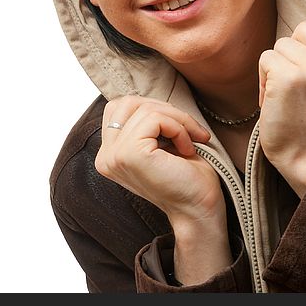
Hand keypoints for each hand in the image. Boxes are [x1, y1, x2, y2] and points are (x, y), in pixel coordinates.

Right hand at [96, 96, 231, 284]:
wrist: (200, 209)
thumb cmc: (188, 177)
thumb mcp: (162, 142)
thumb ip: (147, 122)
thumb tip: (148, 95)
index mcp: (109, 154)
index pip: (120, 106)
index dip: (154, 109)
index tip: (180, 129)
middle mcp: (104, 156)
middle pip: (129, 101)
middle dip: (166, 110)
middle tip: (191, 131)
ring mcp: (113, 156)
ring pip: (145, 108)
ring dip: (177, 120)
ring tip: (189, 142)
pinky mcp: (129, 154)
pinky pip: (155, 118)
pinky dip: (178, 128)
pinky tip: (186, 149)